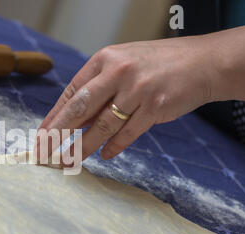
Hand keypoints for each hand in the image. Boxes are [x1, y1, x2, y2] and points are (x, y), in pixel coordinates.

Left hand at [36, 36, 217, 162]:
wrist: (203, 63)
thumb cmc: (157, 65)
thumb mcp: (123, 65)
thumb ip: (100, 90)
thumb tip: (75, 122)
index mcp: (105, 59)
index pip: (72, 92)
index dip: (54, 116)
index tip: (41, 135)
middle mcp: (119, 72)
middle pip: (80, 108)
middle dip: (58, 133)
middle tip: (43, 152)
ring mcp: (137, 90)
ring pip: (102, 125)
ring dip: (82, 147)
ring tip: (67, 161)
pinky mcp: (155, 107)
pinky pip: (128, 133)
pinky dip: (114, 146)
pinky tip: (104, 156)